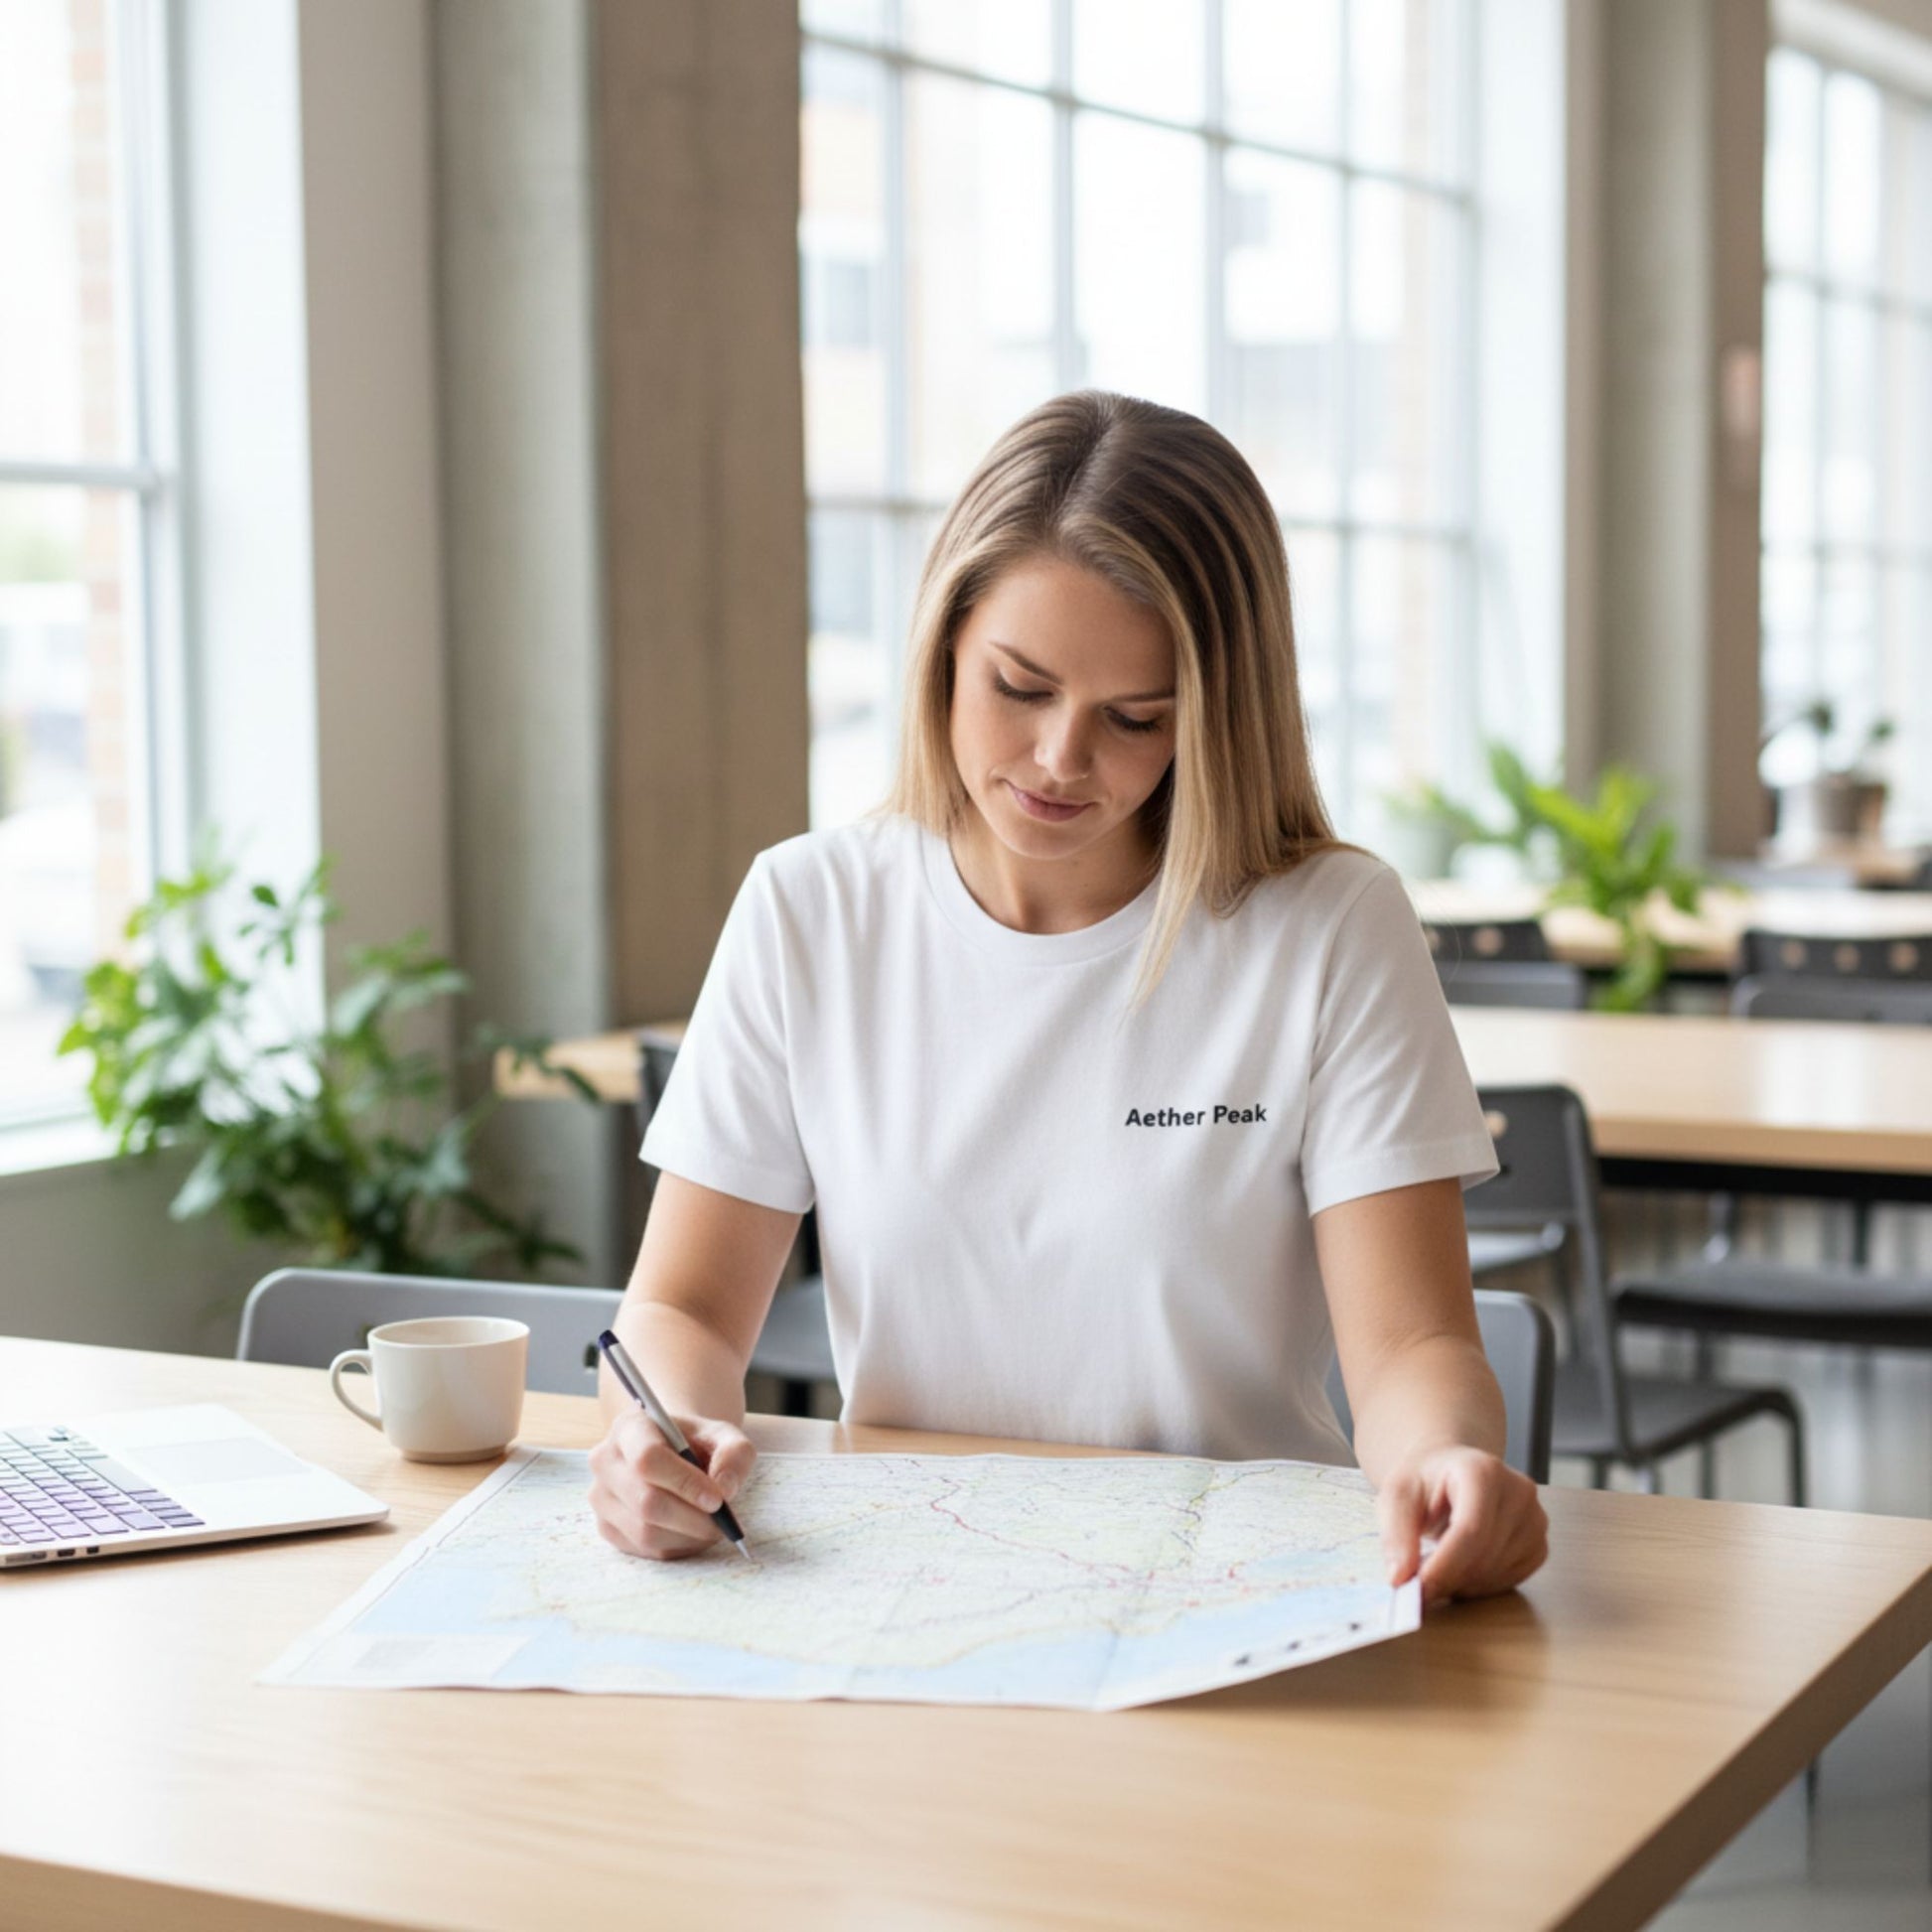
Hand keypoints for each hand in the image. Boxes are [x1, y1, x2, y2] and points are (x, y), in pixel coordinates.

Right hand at [587, 1407, 756, 1559]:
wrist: (671, 1451)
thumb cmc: (695, 1441)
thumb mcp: (723, 1435)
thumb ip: (734, 1454)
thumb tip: (725, 1490)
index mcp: (630, 1427)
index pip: (647, 1459)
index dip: (684, 1483)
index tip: (717, 1499)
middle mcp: (605, 1460)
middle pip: (646, 1501)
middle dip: (692, 1518)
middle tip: (722, 1523)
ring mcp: (600, 1496)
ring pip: (645, 1532)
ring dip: (687, 1536)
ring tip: (711, 1527)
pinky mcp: (606, 1526)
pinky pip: (643, 1550)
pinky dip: (676, 1547)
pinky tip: (692, 1533)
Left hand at [1377, 1445, 1547, 1608]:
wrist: (1451, 1471)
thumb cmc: (1425, 1481)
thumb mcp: (1396, 1495)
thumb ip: (1395, 1534)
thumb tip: (1399, 1578)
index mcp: (1483, 1471)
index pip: (1471, 1529)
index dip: (1445, 1565)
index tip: (1417, 1589)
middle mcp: (1519, 1492)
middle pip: (1484, 1555)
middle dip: (1447, 1578)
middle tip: (1416, 1587)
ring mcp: (1535, 1520)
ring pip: (1496, 1573)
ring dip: (1460, 1584)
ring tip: (1436, 1566)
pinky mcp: (1539, 1545)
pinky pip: (1510, 1581)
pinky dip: (1479, 1586)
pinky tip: (1460, 1568)